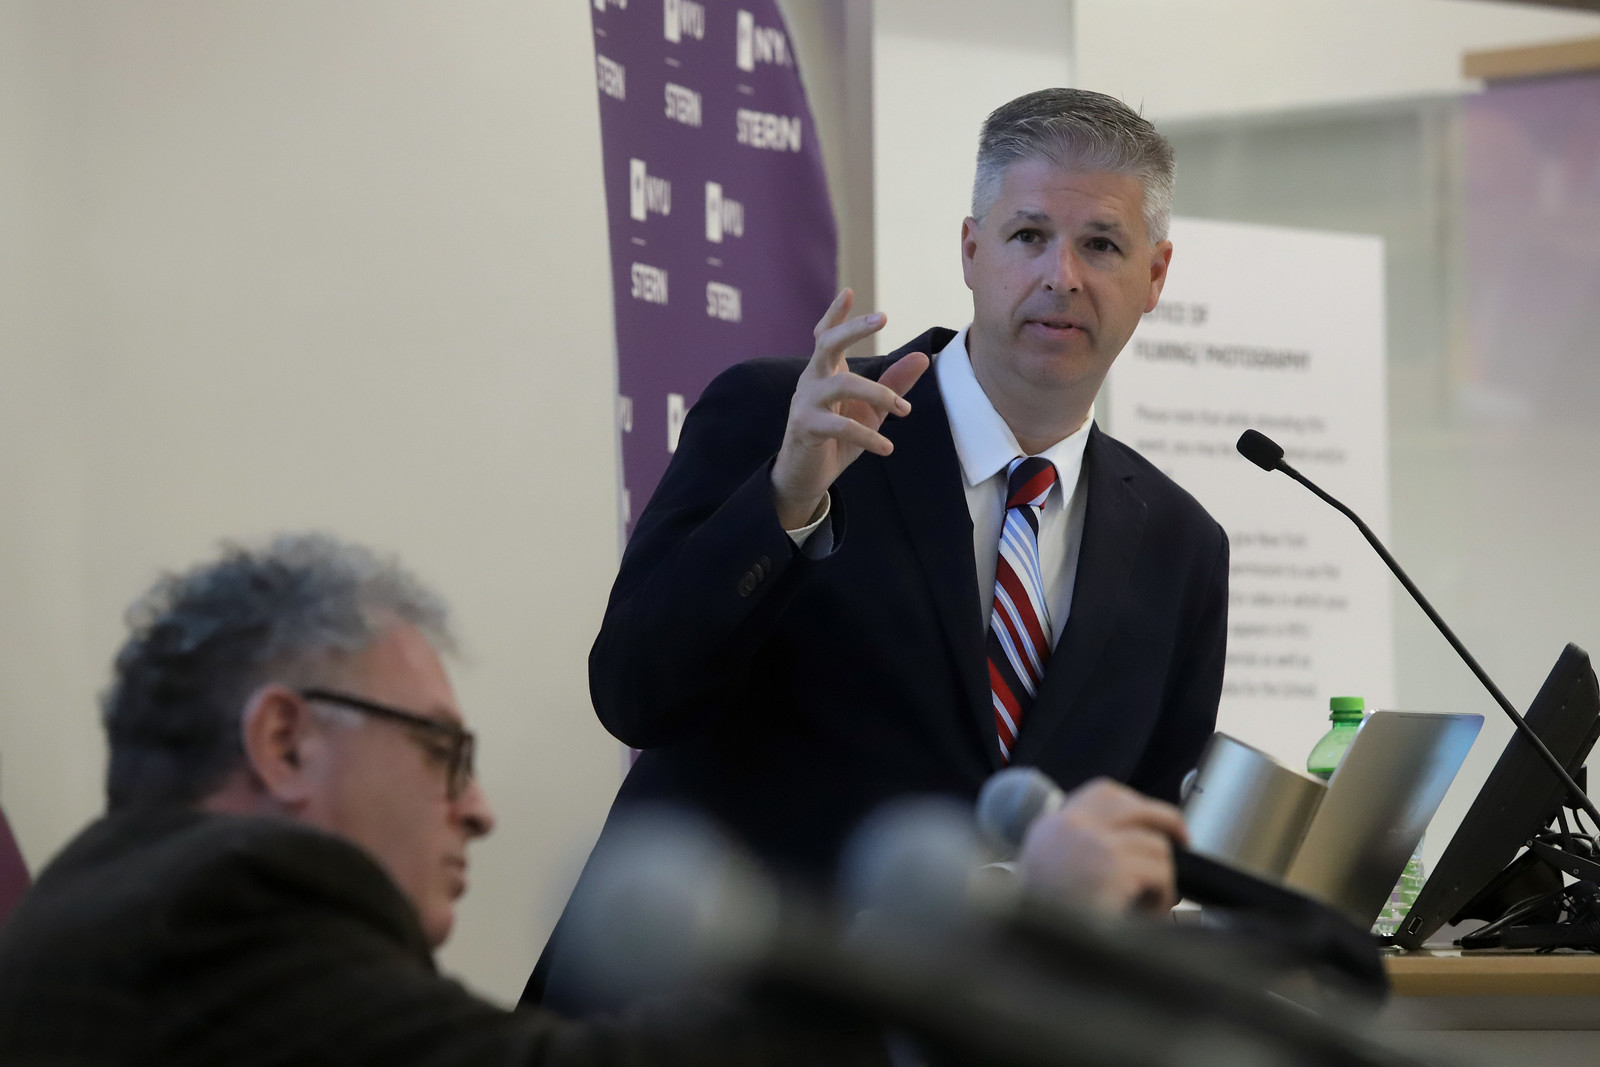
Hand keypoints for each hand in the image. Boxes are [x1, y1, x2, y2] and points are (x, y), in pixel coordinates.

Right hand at [770, 289, 929, 529]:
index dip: (835, 314)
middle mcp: (812, 381)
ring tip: (903, 410)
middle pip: (827, 344)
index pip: (826, 336)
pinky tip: (887, 447)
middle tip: (883, 317)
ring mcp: (806, 403)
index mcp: (825, 372)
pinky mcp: (805, 428)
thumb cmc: (838, 438)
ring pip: (842, 383)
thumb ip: (893, 384)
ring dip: (879, 393)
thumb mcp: (871, 410)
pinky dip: (867, 437)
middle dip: (853, 329)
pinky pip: (840, 425)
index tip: (849, 291)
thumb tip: (922, 357)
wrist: (807, 477)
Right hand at [1018, 778, 1186, 916]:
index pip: (1101, 794)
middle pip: (1134, 804)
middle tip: (1182, 840)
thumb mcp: (1049, 875)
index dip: (1135, 806)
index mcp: (1050, 828)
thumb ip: (1079, 850)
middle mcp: (1068, 827)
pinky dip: (1163, 894)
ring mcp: (1091, 842)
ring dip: (1162, 875)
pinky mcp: (1113, 865)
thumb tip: (1131, 844)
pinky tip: (1150, 914)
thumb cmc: (1046, 927)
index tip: (1151, 824)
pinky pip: (1160, 871)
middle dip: (1166, 821)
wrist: (1036, 957)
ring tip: (1150, 902)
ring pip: (1155, 844)